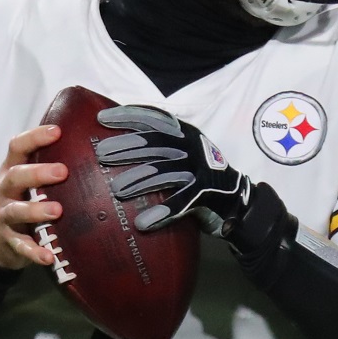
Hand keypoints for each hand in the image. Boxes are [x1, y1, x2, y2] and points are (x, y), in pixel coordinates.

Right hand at [0, 124, 67, 269]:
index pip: (18, 147)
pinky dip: (35, 252)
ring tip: (57, 211)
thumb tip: (91, 146)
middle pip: (16, 176)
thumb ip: (49, 164)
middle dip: (37, 173)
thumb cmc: (23, 199)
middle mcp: (5, 189)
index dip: (35, 137)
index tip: (57, 131)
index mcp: (12, 170)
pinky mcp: (9, 240)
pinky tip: (49, 256)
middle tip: (62, 171)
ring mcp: (5, 215)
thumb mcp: (28, 180)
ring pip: (17, 211)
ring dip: (36, 210)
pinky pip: (21, 246)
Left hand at [94, 106, 251, 234]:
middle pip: (155, 143)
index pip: (155, 118)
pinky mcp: (206, 194)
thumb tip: (115, 146)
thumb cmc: (199, 176)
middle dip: (126, 146)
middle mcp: (193, 147)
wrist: (236, 199)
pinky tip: (142, 223)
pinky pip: (181, 203)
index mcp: (185, 133)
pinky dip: (161, 213)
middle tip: (101, 154)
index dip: (128, 116)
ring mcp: (200, 170)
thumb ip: (158, 147)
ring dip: (138, 180)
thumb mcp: (182, 152)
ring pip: (164, 171)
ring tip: (115, 189)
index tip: (102, 119)